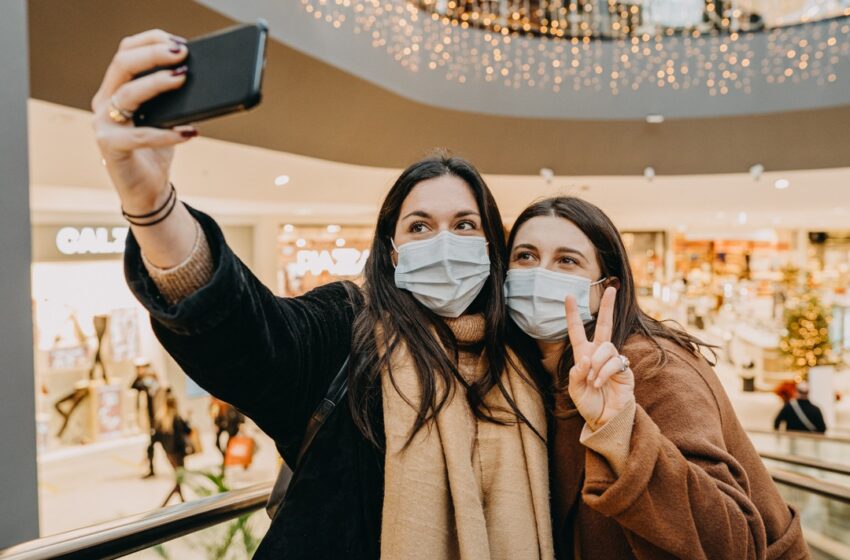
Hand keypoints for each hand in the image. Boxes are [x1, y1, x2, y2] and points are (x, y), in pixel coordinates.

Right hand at [91, 29, 195, 214]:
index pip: (126, 52)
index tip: (179, 42)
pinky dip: (168, 133)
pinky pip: (142, 135)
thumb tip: (197, 75)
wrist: (147, 190)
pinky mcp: (110, 147)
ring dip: (157, 83)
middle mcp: (104, 102)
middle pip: (122, 64)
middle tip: (182, 53)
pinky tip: (190, 132)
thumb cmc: (156, 151)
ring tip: (183, 78)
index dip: (150, 42)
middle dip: (153, 54)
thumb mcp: (166, 117)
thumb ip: (172, 98)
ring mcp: (103, 124)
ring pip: (128, 93)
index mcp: (114, 90)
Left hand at [566, 287, 634, 430]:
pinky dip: (604, 373)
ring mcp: (613, 360)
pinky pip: (614, 362)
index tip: (568, 295)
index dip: (572, 314)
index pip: (577, 331)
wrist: (605, 419)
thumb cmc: (589, 404)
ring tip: (593, 382)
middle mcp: (599, 354)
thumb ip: (576, 374)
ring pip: (606, 348)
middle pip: (605, 325)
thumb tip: (585, 359)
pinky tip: (600, 383)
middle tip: (610, 289)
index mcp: (584, 355)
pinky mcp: (625, 370)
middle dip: (607, 307)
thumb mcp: (575, 390)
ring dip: (596, 364)